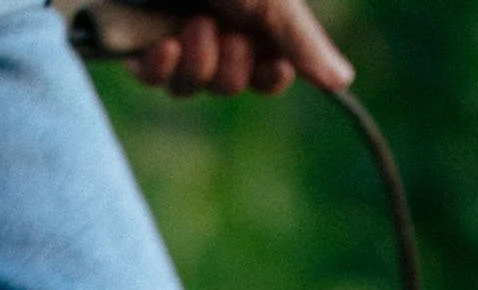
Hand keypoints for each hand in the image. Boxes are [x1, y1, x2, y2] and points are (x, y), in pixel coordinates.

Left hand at [129, 0, 353, 96]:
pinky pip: (154, 78)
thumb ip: (300, 39)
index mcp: (250, 14)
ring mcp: (174, 35)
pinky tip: (165, 45)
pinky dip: (161, 67)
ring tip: (193, 25)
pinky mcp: (135, 40)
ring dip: (197, 63)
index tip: (274, 67)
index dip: (270, 77)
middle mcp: (214, 26)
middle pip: (228, 84)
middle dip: (229, 66)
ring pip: (190, 87)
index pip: (267, 71)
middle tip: (221, 29)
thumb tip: (343, 82)